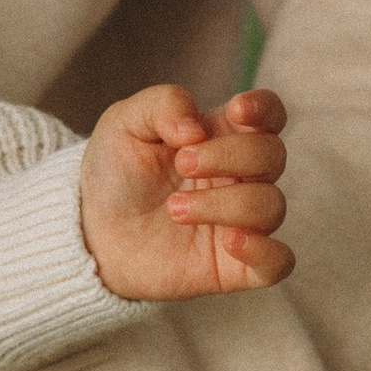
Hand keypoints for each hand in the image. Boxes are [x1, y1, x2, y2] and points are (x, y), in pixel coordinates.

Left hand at [77, 85, 290, 300]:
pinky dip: (264, 251)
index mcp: (221, 135)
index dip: (265, 108)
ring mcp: (241, 221)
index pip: (270, 114)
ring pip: (271, 205)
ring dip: (225, 203)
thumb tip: (197, 127)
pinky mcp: (236, 265)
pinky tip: (229, 241)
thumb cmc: (116, 173)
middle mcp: (240, 176)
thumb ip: (163, 105)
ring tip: (174, 208)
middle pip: (272, 155)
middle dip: (228, 155)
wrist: (92, 233)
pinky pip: (278, 261)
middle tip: (181, 164)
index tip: (236, 110)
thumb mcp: (124, 123)